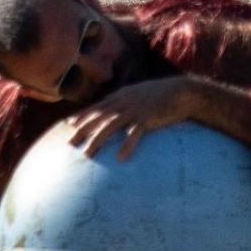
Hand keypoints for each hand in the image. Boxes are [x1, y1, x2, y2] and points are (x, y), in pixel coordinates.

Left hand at [66, 77, 193, 160]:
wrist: (181, 92)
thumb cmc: (162, 96)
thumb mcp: (140, 95)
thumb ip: (127, 102)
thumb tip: (118, 112)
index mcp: (121, 96)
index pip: (96, 106)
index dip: (82, 115)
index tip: (69, 125)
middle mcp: (123, 102)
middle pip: (98, 117)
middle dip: (82, 130)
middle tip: (70, 143)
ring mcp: (134, 110)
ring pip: (110, 125)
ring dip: (97, 140)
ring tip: (88, 153)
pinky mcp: (147, 118)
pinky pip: (134, 133)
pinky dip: (126, 145)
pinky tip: (120, 157)